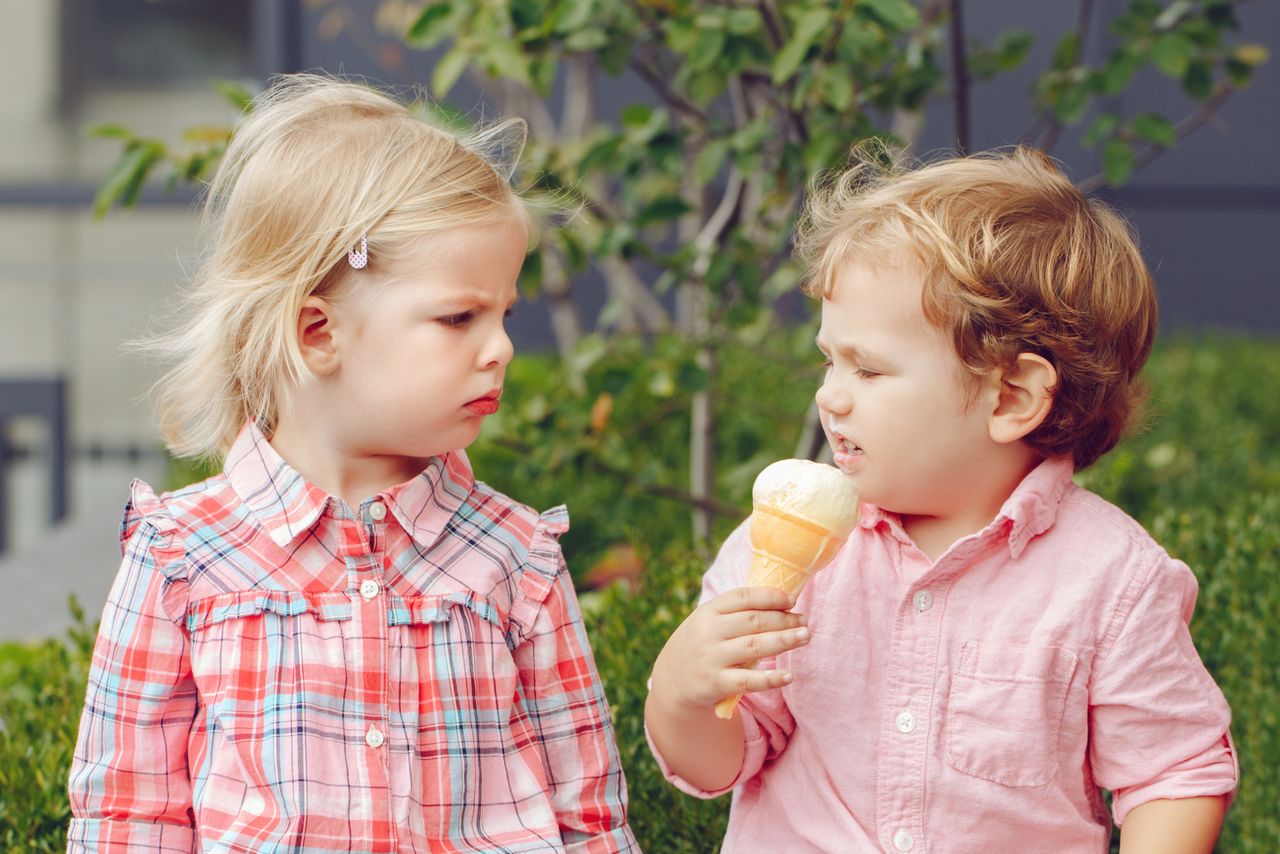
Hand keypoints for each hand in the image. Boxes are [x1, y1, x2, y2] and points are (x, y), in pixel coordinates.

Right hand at [651, 586, 810, 710]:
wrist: (671, 680)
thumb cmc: (701, 643)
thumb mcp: (708, 621)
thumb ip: (736, 612)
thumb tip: (781, 601)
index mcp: (708, 611)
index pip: (743, 597)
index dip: (770, 596)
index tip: (792, 599)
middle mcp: (709, 632)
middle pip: (753, 621)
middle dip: (783, 619)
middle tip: (804, 621)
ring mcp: (712, 658)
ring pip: (755, 646)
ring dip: (784, 640)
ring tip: (805, 636)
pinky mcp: (716, 684)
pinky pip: (748, 681)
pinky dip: (771, 679)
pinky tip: (789, 676)